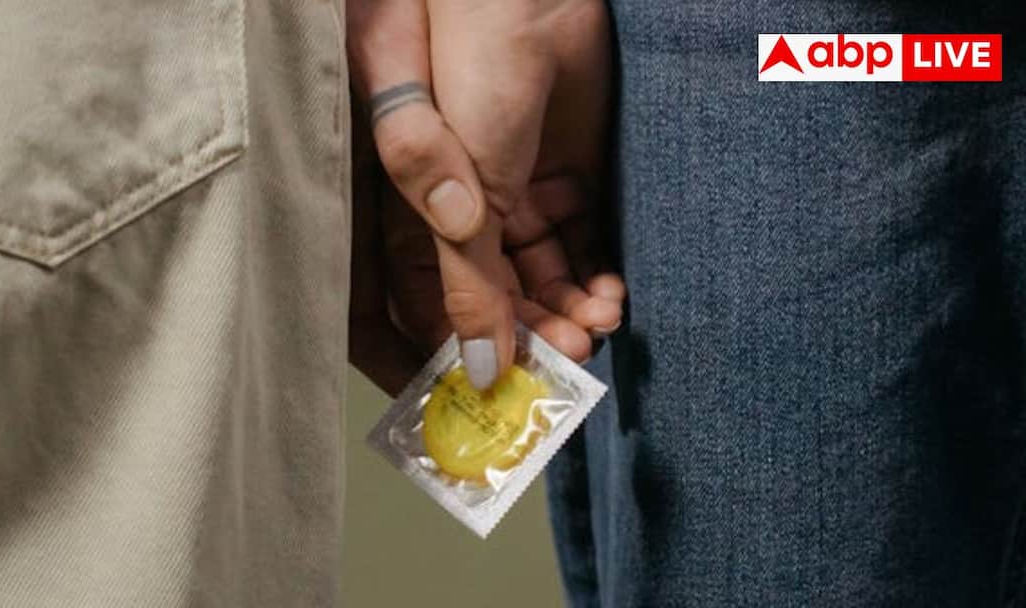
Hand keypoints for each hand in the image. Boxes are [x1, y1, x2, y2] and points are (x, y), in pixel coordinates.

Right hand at [348, 0, 623, 391]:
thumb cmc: (455, 65)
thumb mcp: (447, 178)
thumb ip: (463, 273)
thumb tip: (479, 366)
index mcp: (416, 218)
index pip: (427, 310)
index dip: (454, 358)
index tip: (491, 400)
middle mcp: (460, 216)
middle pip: (492, 303)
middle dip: (528, 340)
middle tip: (566, 366)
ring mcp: (514, 196)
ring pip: (539, 279)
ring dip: (567, 312)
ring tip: (598, 326)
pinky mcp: (562, 176)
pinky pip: (578, 243)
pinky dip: (595, 275)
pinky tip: (611, 295)